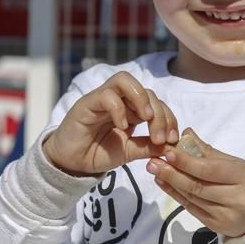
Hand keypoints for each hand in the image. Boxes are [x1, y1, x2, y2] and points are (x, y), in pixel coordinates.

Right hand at [42, 71, 177, 176]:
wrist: (72, 163)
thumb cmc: (99, 153)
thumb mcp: (129, 152)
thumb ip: (148, 147)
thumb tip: (171, 146)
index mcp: (132, 110)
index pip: (156, 103)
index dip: (168, 118)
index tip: (172, 140)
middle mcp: (119, 100)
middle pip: (146, 91)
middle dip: (159, 113)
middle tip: (160, 137)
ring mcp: (103, 98)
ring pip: (125, 80)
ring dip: (141, 98)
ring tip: (146, 119)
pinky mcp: (87, 103)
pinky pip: (106, 95)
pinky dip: (118, 108)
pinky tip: (122, 127)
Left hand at [147, 129, 244, 237]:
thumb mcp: (236, 163)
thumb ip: (208, 151)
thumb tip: (185, 134)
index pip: (210, 170)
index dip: (187, 162)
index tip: (168, 152)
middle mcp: (237, 201)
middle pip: (198, 186)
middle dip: (173, 174)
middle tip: (153, 162)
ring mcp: (226, 217)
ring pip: (193, 198)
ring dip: (171, 184)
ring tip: (155, 170)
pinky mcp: (216, 227)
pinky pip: (192, 209)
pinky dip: (176, 195)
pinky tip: (164, 183)